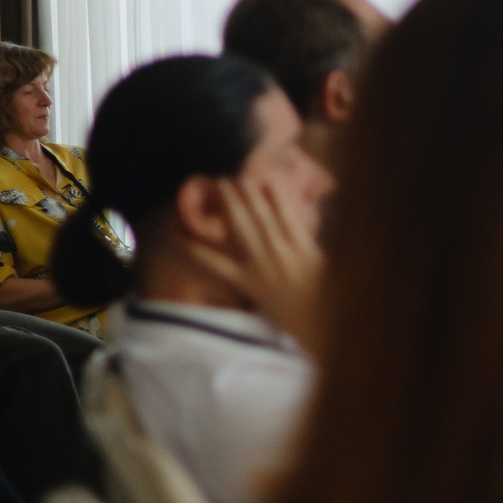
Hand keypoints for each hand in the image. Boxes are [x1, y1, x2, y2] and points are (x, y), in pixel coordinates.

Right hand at [179, 177, 324, 352]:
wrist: (330, 324)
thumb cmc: (297, 322)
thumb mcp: (266, 311)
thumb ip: (253, 292)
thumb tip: (242, 279)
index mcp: (245, 282)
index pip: (208, 262)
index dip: (188, 246)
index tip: (172, 233)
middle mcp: (259, 263)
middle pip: (235, 224)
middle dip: (224, 201)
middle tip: (217, 183)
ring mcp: (282, 253)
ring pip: (259, 216)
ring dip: (247, 194)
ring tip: (238, 179)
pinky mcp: (305, 247)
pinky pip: (288, 218)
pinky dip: (277, 199)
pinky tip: (270, 184)